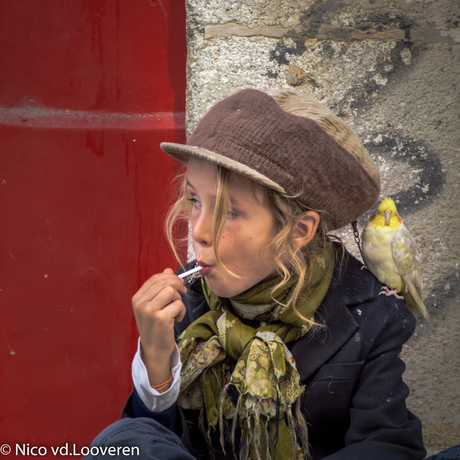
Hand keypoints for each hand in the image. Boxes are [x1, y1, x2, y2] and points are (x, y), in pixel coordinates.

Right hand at [132, 268, 186, 385]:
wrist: (154, 349)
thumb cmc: (156, 326)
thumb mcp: (154, 305)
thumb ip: (160, 287)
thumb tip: (168, 269)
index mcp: (137, 298)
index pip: (155, 278)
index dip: (170, 277)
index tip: (179, 283)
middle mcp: (141, 303)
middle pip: (164, 282)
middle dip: (178, 285)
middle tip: (183, 293)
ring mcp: (149, 311)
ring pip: (171, 291)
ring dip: (179, 299)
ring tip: (176, 310)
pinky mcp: (160, 319)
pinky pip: (178, 305)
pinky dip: (181, 311)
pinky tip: (176, 319)